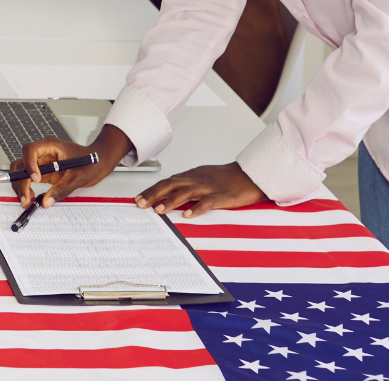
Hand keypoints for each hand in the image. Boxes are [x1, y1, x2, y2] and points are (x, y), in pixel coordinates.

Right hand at [14, 124, 131, 208]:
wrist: (100, 162)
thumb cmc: (92, 162)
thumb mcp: (79, 176)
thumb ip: (62, 189)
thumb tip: (47, 201)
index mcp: (51, 146)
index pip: (31, 150)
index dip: (29, 164)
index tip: (36, 179)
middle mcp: (43, 153)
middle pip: (22, 163)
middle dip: (21, 181)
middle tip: (26, 197)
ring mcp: (42, 163)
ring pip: (22, 171)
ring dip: (20, 185)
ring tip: (26, 199)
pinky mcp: (43, 172)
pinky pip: (29, 179)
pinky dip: (26, 188)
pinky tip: (31, 197)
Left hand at [135, 162, 267, 217]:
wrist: (250, 174)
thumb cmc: (227, 178)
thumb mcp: (203, 178)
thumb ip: (188, 185)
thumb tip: (170, 194)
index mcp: (192, 175)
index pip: (167, 182)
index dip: (152, 190)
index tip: (138, 198)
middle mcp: (197, 179)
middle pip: (171, 185)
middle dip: (154, 194)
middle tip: (140, 204)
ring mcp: (210, 187)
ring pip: (186, 192)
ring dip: (170, 201)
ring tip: (158, 210)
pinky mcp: (223, 196)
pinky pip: (208, 202)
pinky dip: (197, 209)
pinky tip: (187, 215)